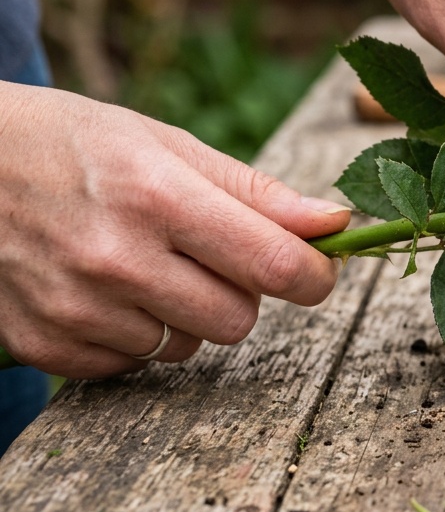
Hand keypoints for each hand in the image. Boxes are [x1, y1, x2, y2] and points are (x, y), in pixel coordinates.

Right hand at [0, 85, 349, 377]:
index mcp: (156, 195)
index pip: (273, 265)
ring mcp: (74, 306)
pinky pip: (132, 365)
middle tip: (204, 254)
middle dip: (238, 292)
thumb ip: (256, 193)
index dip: (314, 276)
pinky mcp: (42, 342)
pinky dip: (130, 336)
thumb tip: (335, 225)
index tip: (317, 271)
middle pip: (237, 320)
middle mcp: (114, 257)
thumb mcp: (166, 145)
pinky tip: (102, 290)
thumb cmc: (76, 145)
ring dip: (182, 315)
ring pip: (186, 347)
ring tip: (140, 264)